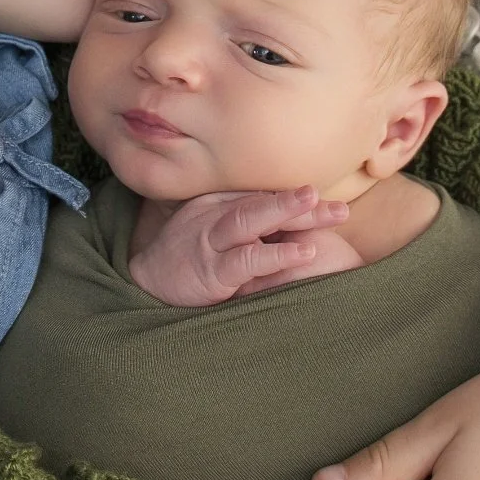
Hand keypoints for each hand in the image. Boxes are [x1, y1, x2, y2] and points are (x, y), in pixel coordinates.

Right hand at [126, 186, 352, 306]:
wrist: (145, 282)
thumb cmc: (185, 257)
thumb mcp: (210, 230)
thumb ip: (241, 221)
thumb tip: (286, 221)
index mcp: (216, 203)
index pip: (260, 196)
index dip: (293, 198)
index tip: (326, 199)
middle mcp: (213, 215)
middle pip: (260, 203)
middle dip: (299, 202)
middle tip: (335, 203)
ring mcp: (209, 241)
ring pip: (251, 220)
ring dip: (288, 212)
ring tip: (324, 211)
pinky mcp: (210, 270)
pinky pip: (246, 260)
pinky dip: (276, 254)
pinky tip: (304, 252)